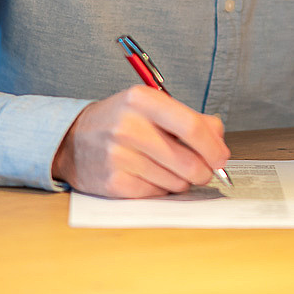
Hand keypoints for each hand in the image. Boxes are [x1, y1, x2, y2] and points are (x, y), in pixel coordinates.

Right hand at [51, 86, 229, 197]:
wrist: (72, 141)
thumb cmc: (122, 121)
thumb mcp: (153, 106)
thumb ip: (191, 118)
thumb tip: (219, 142)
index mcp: (143, 100)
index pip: (191, 126)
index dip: (213, 146)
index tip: (222, 157)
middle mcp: (129, 126)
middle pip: (186, 159)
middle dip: (204, 170)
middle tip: (205, 171)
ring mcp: (118, 156)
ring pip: (174, 180)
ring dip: (182, 181)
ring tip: (172, 170)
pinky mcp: (112, 182)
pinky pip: (156, 193)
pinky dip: (163, 189)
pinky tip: (153, 177)